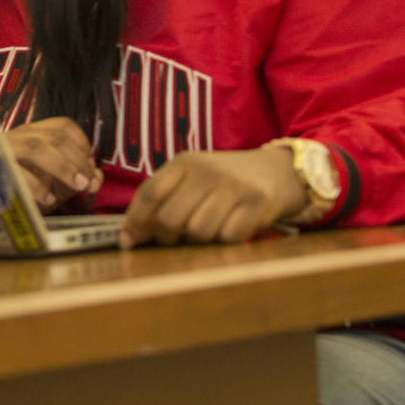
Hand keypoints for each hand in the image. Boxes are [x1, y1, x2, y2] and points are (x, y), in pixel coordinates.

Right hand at [6, 117, 102, 210]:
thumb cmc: (21, 187)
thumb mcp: (53, 182)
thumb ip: (75, 178)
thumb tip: (97, 178)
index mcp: (33, 133)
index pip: (64, 125)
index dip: (83, 144)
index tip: (90, 166)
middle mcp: (19, 136)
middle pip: (56, 137)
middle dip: (78, 160)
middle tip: (87, 182)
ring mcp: (4, 148)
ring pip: (37, 148)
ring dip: (63, 168)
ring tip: (77, 186)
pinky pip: (18, 172)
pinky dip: (37, 186)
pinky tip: (47, 199)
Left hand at [120, 148, 307, 248]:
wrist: (277, 171)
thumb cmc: (223, 182)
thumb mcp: (191, 178)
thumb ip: (161, 200)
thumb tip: (128, 238)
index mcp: (184, 163)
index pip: (150, 194)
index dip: (136, 222)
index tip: (128, 241)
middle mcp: (206, 171)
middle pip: (170, 218)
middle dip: (167, 238)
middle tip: (174, 239)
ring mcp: (233, 186)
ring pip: (198, 232)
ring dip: (198, 241)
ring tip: (206, 231)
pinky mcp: (257, 202)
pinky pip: (229, 237)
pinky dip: (225, 242)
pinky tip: (229, 230)